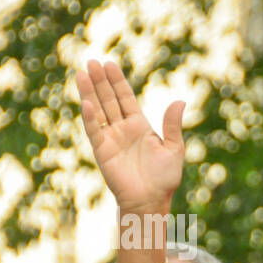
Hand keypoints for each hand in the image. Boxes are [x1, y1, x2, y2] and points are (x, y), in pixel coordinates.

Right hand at [75, 59, 185, 212]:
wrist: (152, 201)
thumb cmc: (164, 178)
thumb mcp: (174, 149)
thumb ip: (172, 125)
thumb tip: (180, 101)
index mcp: (139, 126)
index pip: (125, 98)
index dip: (117, 81)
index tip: (109, 64)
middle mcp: (122, 129)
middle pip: (109, 99)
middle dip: (101, 81)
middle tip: (92, 61)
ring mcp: (110, 139)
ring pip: (98, 110)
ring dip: (90, 92)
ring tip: (83, 73)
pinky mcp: (103, 151)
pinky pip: (95, 131)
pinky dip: (90, 118)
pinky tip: (87, 102)